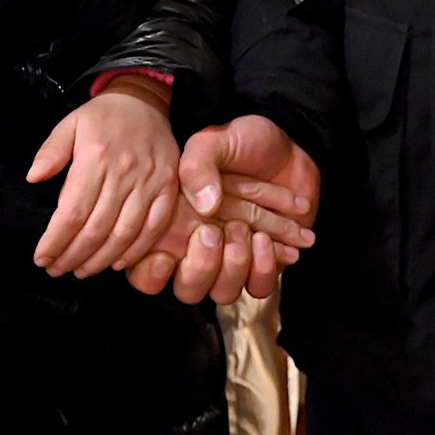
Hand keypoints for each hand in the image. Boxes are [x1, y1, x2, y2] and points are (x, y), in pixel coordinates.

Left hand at [29, 78, 183, 278]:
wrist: (145, 101)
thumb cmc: (103, 117)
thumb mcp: (70, 124)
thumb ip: (51, 151)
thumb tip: (33, 177)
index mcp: (96, 157)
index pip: (73, 212)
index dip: (56, 241)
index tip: (41, 257)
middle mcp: (124, 172)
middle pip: (96, 229)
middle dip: (73, 256)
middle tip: (57, 269)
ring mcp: (150, 182)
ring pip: (124, 234)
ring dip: (100, 260)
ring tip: (81, 270)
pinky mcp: (168, 188)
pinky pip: (153, 227)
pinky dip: (135, 251)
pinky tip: (116, 263)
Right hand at [127, 114, 321, 303]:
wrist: (288, 149)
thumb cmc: (244, 142)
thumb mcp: (214, 141)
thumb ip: (198, 165)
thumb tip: (206, 205)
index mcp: (172, 224)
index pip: (146, 268)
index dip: (150, 273)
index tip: (165, 256)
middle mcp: (196, 249)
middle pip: (187, 288)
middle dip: (201, 267)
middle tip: (213, 233)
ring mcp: (229, 261)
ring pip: (223, 293)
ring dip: (236, 265)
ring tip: (250, 232)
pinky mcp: (262, 265)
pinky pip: (259, 287)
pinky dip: (265, 267)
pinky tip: (270, 241)